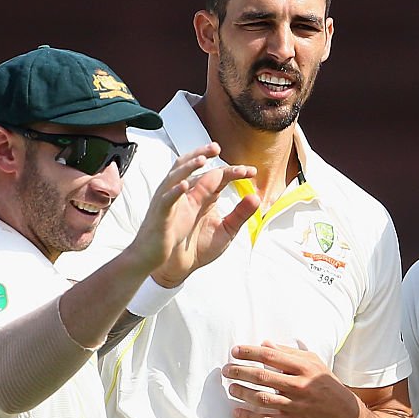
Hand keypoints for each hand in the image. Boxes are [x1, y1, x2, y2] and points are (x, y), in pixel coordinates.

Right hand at [130, 143, 259, 279]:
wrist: (170, 269)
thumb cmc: (193, 248)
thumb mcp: (224, 231)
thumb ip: (239, 214)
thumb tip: (256, 197)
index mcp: (201, 197)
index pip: (216, 177)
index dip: (232, 171)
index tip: (251, 171)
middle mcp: (186, 196)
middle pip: (195, 171)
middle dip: (205, 157)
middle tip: (217, 148)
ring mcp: (172, 203)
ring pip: (177, 178)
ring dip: (189, 167)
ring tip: (202, 159)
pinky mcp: (162, 216)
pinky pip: (167, 201)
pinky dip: (175, 192)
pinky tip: (185, 185)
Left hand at [222, 341, 360, 417]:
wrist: (343, 413)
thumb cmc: (326, 384)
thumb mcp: (313, 362)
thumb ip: (289, 352)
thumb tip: (265, 344)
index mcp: (304, 368)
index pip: (271, 356)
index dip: (250, 353)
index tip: (236, 351)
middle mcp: (298, 385)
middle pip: (263, 377)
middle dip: (240, 371)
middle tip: (227, 369)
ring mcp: (294, 405)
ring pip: (262, 398)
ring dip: (242, 392)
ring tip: (232, 387)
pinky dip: (249, 417)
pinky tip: (237, 412)